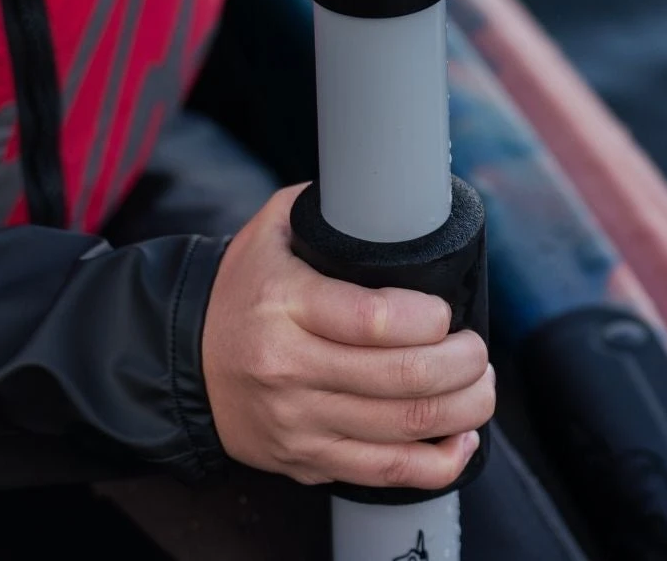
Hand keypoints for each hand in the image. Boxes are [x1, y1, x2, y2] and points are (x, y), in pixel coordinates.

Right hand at [200, 185, 494, 489]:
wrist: (185, 357)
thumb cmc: (244, 287)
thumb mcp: (272, 229)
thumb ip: (330, 208)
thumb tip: (397, 194)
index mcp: (283, 303)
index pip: (370, 320)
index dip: (425, 319)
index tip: (446, 312)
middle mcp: (289, 366)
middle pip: (397, 378)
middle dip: (459, 365)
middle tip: (478, 350)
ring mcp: (297, 420)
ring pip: (400, 429)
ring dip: (461, 411)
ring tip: (481, 388)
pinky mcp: (305, 459)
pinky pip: (383, 473)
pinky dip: (435, 464)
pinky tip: (461, 441)